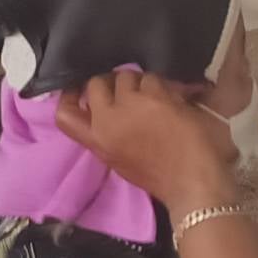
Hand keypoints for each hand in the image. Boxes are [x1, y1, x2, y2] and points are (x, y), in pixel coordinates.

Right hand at [55, 71, 239, 216]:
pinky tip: (171, 99)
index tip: (77, 89)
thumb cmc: (159, 176)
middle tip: (127, 92)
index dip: (68, 96)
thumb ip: (106, 132)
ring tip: (153, 98)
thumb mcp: (119, 158)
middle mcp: (109, 118)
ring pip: (127, 76)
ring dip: (139, 84)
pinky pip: (153, 79)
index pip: (65, 112)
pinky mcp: (157, 95)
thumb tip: (105, 108)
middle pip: (96, 83)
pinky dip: (162, 87)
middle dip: (111, 83)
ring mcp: (133, 103)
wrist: (192, 182)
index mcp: (98, 140)